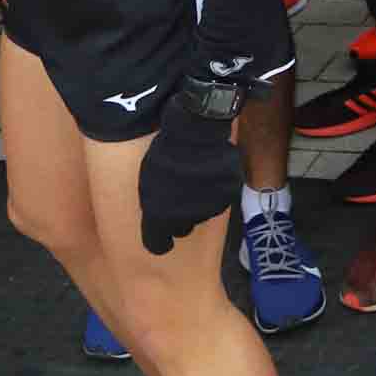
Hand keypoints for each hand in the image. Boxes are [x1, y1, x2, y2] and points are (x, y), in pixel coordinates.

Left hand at [136, 100, 240, 255]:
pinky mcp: (229, 193)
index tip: (162, 238)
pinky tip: (209, 172)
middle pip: (183, 228)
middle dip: (180, 218)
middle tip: (178, 199)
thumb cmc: (164, 154)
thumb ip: (153, 206)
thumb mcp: (147, 183)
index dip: (159, 240)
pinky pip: (220, 197)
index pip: (158, 244)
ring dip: (198, 203)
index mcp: (160, 218)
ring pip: (203, 212)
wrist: (194, 132)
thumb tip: (158, 219)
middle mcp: (187, 218)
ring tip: (194, 180)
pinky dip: (215, 190)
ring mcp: (211, 206)